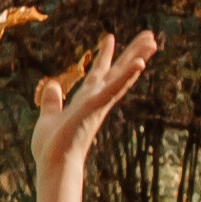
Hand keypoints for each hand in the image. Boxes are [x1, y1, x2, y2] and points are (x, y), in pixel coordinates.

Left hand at [32, 31, 156, 173]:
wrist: (53, 165)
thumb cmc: (52, 147)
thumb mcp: (48, 117)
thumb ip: (52, 101)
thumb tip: (52, 85)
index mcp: (86, 100)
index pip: (98, 73)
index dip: (105, 55)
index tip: (110, 37)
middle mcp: (97, 100)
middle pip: (118, 71)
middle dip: (132, 52)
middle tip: (149, 35)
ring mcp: (98, 103)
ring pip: (122, 76)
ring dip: (137, 58)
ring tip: (152, 42)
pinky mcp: (95, 107)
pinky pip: (114, 89)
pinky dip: (126, 77)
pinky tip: (139, 64)